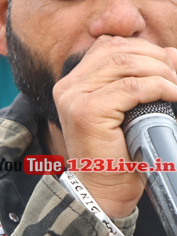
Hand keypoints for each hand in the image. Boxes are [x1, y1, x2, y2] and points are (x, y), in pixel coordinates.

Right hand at [52, 35, 176, 217]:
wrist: (103, 190)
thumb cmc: (118, 153)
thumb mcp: (127, 109)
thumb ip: (139, 79)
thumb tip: (170, 53)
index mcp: (73, 83)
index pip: (108, 45)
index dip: (142, 48)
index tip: (167, 66)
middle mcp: (68, 86)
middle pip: (118, 49)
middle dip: (156, 58)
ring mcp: (74, 97)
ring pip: (125, 63)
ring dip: (160, 72)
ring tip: (176, 88)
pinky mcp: (87, 111)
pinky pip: (132, 87)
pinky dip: (159, 88)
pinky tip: (172, 97)